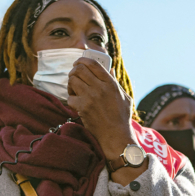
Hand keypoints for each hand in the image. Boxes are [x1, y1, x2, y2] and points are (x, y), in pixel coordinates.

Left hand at [66, 58, 145, 184]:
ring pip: (72, 80)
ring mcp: (90, 97)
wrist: (116, 136)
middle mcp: (100, 88)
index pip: (94, 64)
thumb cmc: (122, 118)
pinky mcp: (82, 108)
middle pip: (80, 69)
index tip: (78, 62)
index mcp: (111, 83)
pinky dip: (71, 99)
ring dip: (71, 84)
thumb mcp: (124, 97)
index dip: (83, 60)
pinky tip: (76, 103)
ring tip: (75, 90)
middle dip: (74, 71)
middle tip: (74, 76)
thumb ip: (116, 82)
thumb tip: (110, 70)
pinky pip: (70, 97)